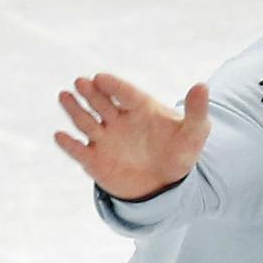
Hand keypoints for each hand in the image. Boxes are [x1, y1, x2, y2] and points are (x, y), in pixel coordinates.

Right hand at [53, 72, 210, 199]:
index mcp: (139, 107)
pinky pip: (79, 152)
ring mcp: (104, 139)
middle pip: (101, 102)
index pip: (124, 92)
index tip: (101, 78)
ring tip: (64, 96)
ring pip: (86, 122)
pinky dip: (69, 145)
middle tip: (81, 83)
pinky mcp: (94, 160)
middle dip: (91, 93)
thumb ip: (196, 111)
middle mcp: (117, 119)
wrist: (166, 184)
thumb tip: (202, 86)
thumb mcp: (195, 133)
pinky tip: (60, 136)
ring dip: (74, 110)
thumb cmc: (179, 151)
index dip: (113, 85)